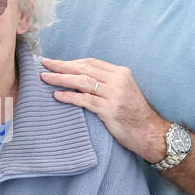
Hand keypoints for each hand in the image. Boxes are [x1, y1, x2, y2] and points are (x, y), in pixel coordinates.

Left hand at [40, 56, 167, 163]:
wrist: (150, 132)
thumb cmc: (134, 114)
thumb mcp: (124, 91)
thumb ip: (107, 82)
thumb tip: (81, 77)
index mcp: (121, 73)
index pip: (91, 62)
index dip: (72, 62)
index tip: (57, 63)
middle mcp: (118, 80)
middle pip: (83, 68)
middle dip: (62, 65)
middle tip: (44, 63)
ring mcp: (114, 94)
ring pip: (81, 82)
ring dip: (61, 78)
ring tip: (45, 77)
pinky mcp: (110, 110)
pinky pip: (84, 100)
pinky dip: (69, 97)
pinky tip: (57, 95)